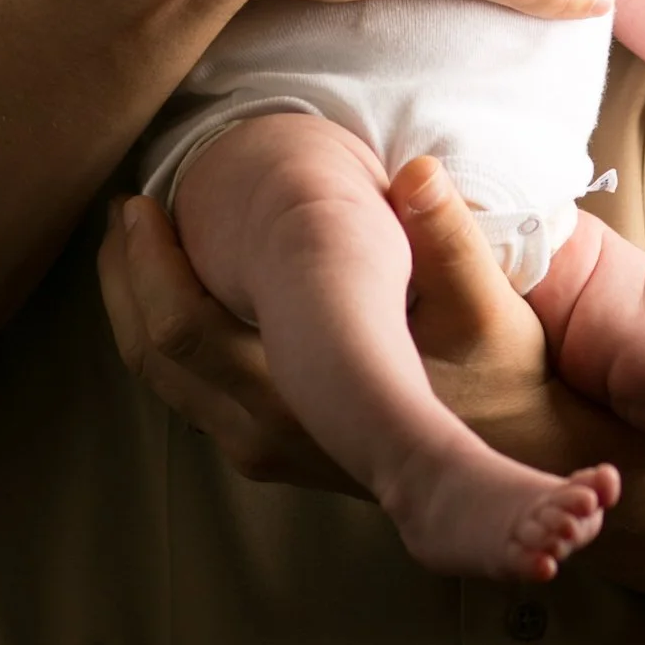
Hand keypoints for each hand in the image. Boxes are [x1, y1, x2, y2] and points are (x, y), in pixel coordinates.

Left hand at [97, 157, 616, 487]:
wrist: (519, 473)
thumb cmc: (505, 382)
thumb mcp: (490, 309)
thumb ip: (448, 239)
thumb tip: (418, 171)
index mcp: (301, 400)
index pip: (181, 330)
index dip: (147, 262)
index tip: (140, 201)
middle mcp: (268, 434)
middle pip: (153, 357)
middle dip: (126, 279)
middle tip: (124, 211)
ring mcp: (266, 449)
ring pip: (166, 382)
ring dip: (140, 308)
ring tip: (138, 242)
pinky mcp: (275, 448)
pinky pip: (192, 392)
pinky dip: (171, 337)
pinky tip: (183, 289)